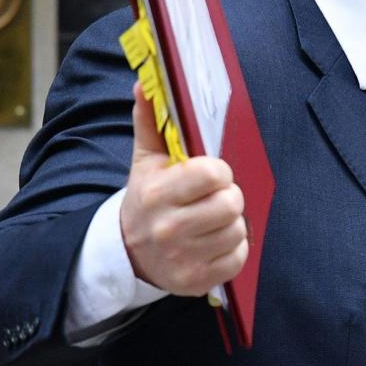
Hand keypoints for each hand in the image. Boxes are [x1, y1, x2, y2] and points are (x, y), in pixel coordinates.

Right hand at [119, 82, 247, 295]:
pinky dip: (232, 249)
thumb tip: (146, 83)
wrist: (127, 252)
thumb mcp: (146, 160)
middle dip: (228, 196)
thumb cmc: (147, 197)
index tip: (209, 174)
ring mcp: (181, 259)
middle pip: (231, 203)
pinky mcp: (195, 282)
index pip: (212, 173)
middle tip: (213, 197)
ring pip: (238, 230)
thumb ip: (151, 120)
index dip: (218, 171)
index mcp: (157, 193)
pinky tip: (212, 242)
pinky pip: (238, 258)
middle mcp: (167, 229)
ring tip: (210, 220)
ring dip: (231, 223)